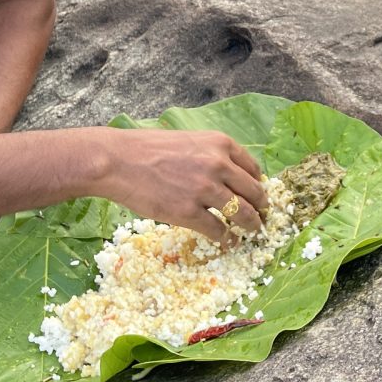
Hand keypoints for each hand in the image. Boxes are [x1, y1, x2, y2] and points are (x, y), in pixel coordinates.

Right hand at [101, 129, 267, 243]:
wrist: (118, 160)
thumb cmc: (148, 149)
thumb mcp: (190, 141)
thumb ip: (212, 155)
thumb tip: (230, 176)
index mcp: (220, 143)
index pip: (253, 168)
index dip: (258, 185)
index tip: (258, 195)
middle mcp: (218, 165)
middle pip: (254, 192)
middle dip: (261, 207)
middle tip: (262, 217)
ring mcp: (204, 190)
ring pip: (242, 213)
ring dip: (251, 226)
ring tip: (251, 232)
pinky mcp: (188, 213)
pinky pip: (218, 230)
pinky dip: (227, 238)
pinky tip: (228, 241)